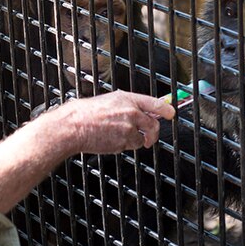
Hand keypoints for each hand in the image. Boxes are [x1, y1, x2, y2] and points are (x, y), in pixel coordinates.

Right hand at [47, 90, 174, 154]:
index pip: (154, 103)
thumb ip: (127, 105)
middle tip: (149, 139)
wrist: (74, 126)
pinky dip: (123, 146)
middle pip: (153, 125)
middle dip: (153, 134)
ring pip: (140, 139)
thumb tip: (140, 112)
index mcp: (127, 99)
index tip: (171, 114)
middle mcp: (131, 112)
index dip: (166, 109)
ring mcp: (127, 128)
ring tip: (116, 136)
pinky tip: (110, 140)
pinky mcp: (122, 142)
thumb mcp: (109, 100)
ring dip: (133, 140)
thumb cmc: (86, 113)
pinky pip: (129, 147)